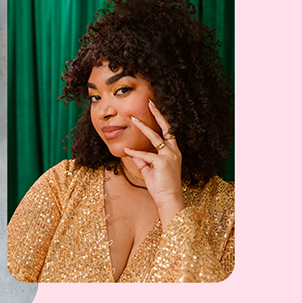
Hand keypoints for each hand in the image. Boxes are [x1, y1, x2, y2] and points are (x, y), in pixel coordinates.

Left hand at [126, 101, 184, 222]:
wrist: (169, 200)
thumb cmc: (161, 187)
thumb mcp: (150, 171)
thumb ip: (143, 160)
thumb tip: (132, 152)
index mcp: (174, 153)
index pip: (168, 132)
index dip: (162, 120)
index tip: (154, 108)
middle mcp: (174, 152)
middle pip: (166, 128)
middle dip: (158, 114)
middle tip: (150, 102)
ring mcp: (170, 156)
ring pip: (155, 137)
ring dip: (143, 127)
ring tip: (133, 119)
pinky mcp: (163, 162)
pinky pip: (145, 155)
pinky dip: (135, 152)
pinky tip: (127, 149)